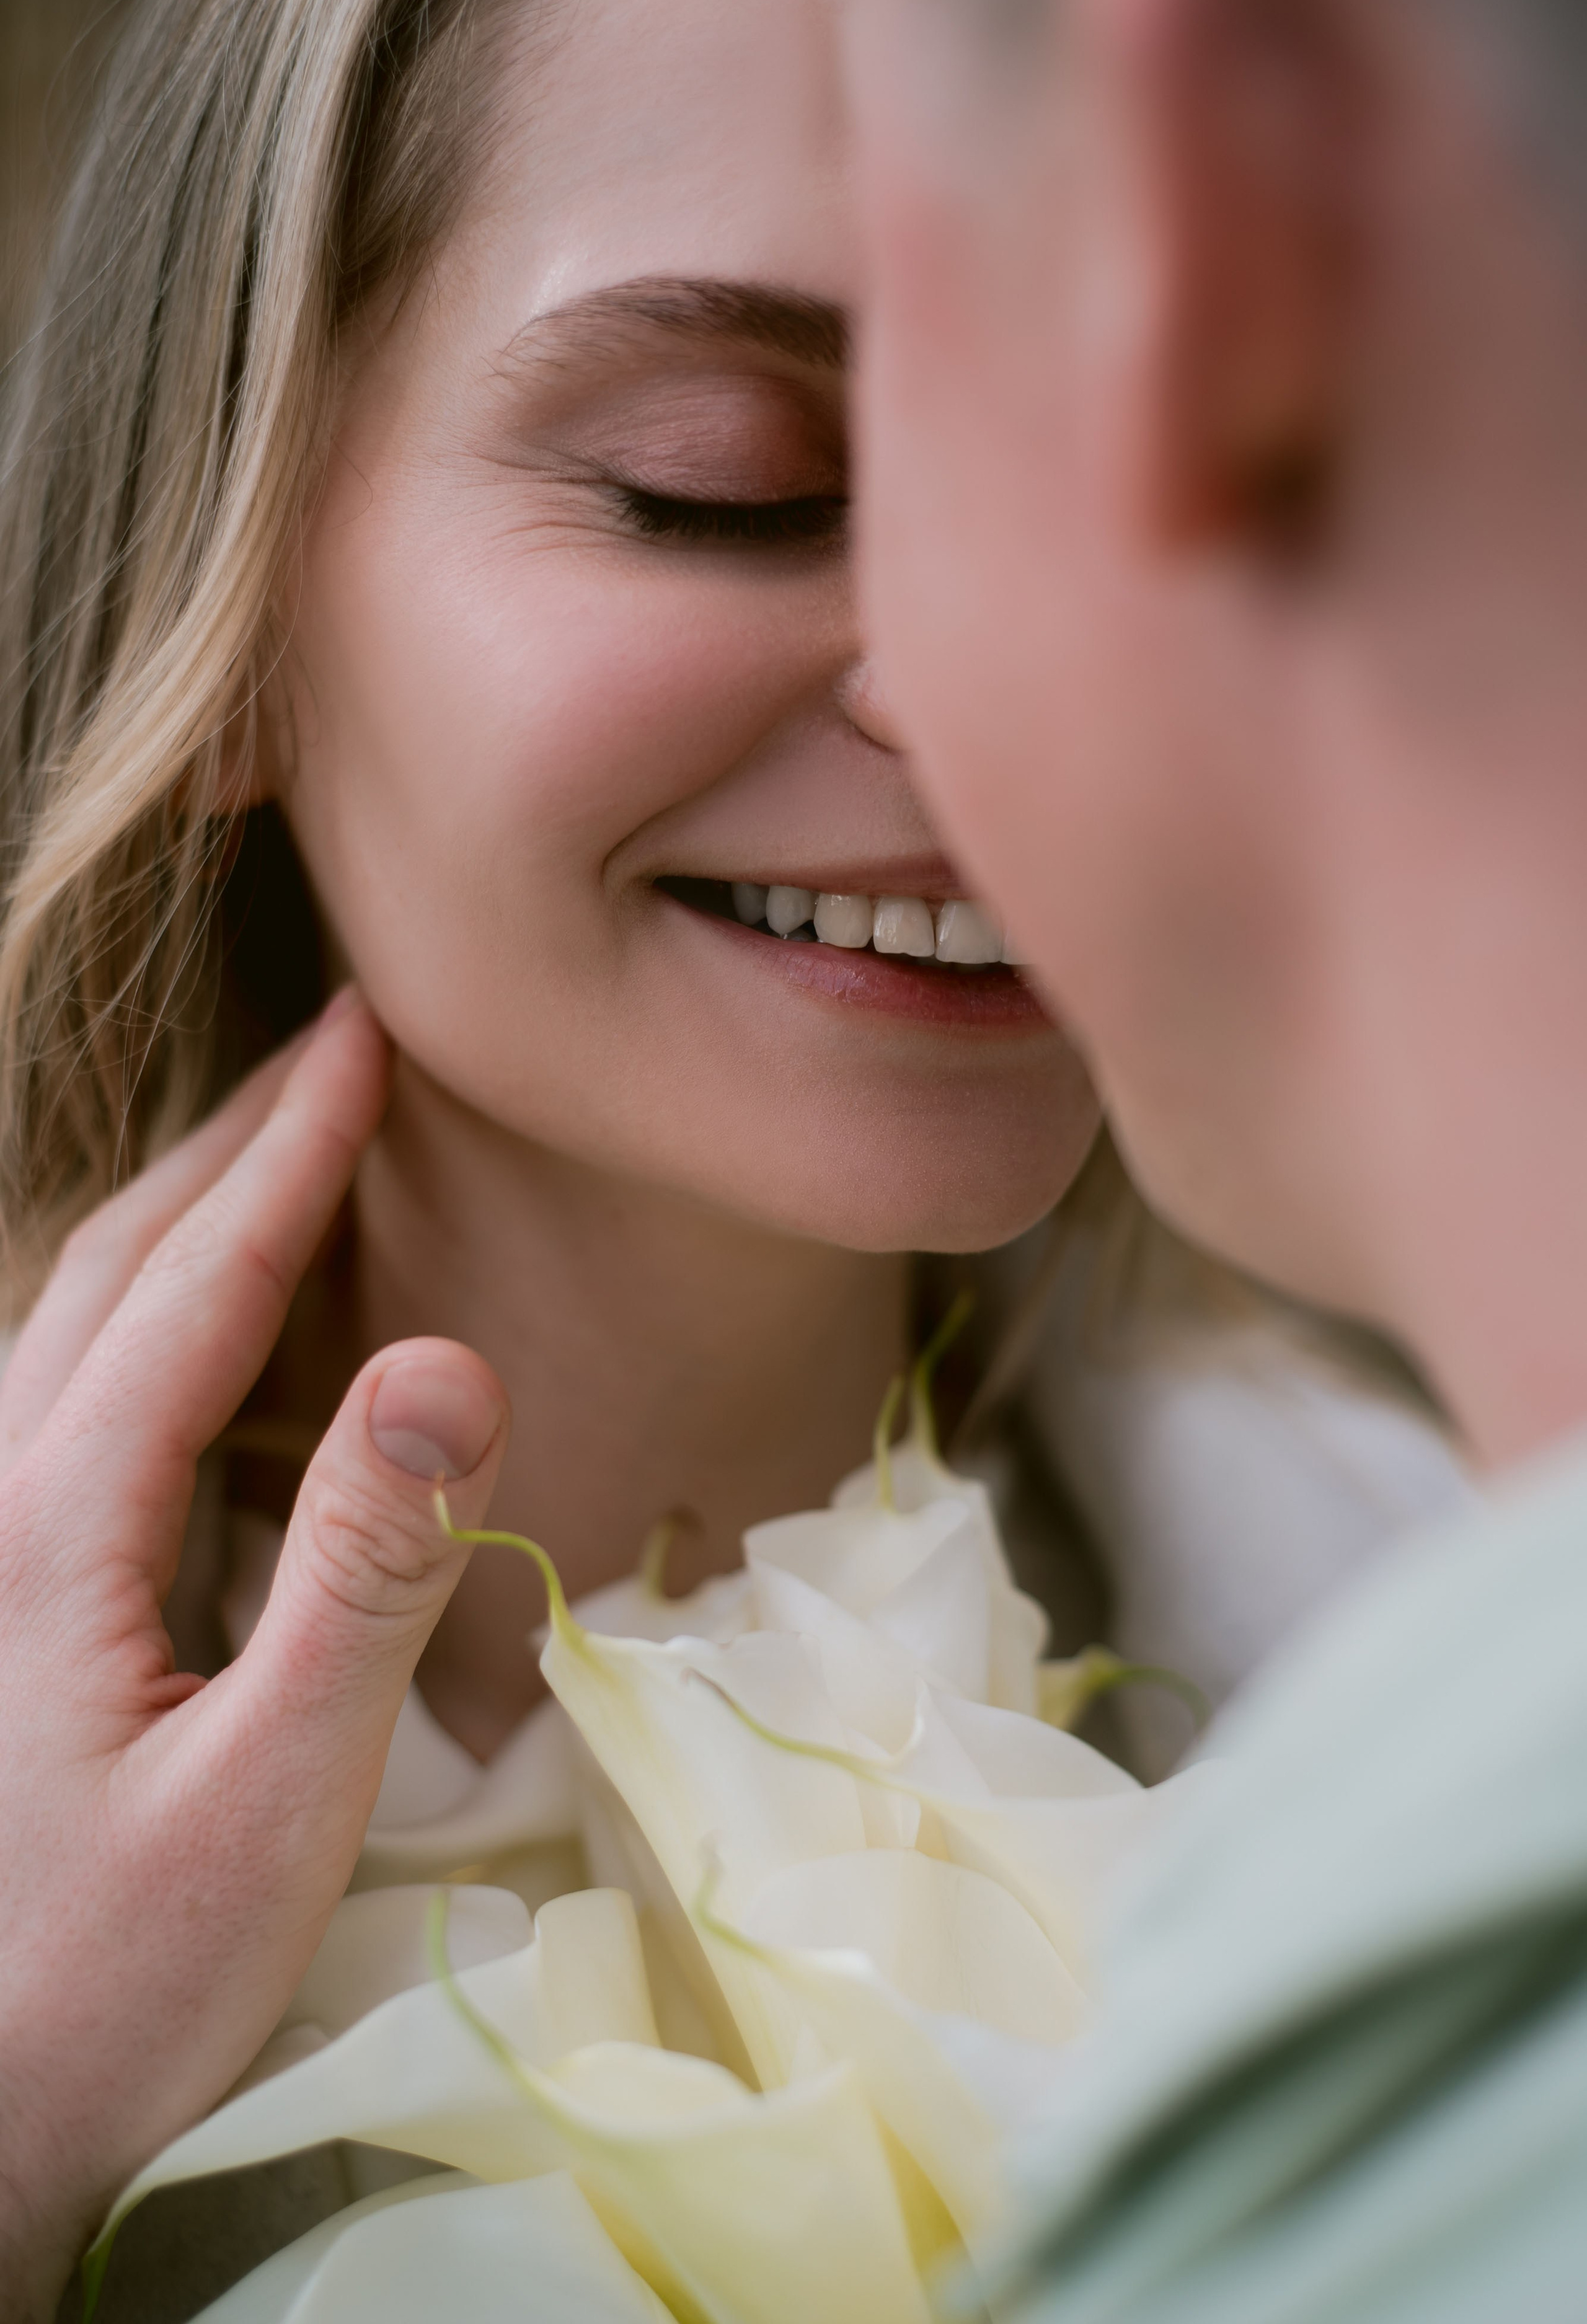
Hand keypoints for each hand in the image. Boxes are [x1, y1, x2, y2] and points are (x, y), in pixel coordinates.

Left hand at [0, 994, 509, 2319]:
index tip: (369, 1035)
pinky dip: (146, 1307)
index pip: (193, 1289)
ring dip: (182, 1211)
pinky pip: (65, 1395)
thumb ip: (359, 1579)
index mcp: (57, 1530)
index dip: (290, 1152)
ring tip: (276, 1144)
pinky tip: (193, 1330)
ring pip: (71, 1320)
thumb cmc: (113, 1988)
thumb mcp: (267, 1798)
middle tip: (335, 1042)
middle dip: (233, 1142)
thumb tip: (447, 1360)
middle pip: (113, 1270)